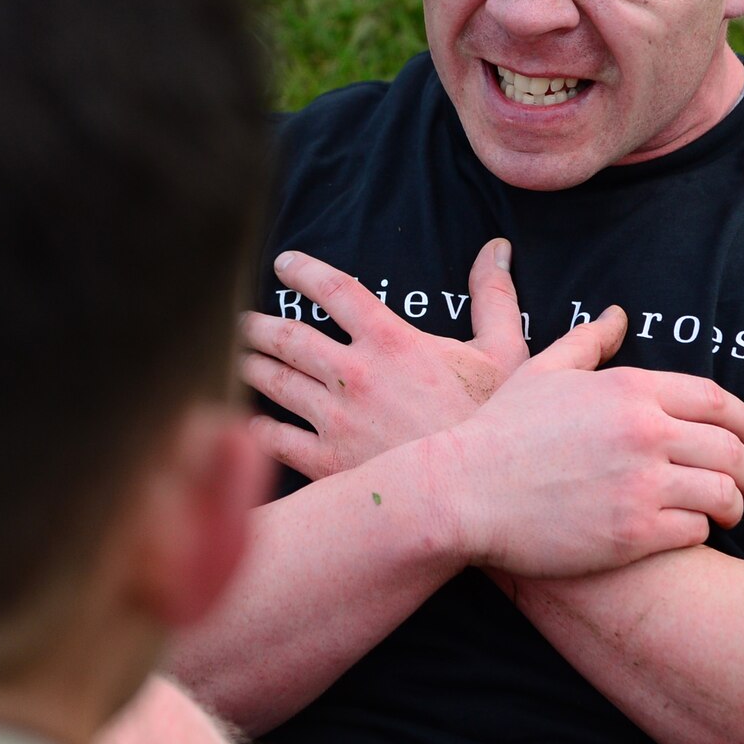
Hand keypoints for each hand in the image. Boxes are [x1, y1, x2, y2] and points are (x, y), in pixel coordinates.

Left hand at [242, 240, 527, 478]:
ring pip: (275, 382)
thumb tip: (497, 249)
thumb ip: (494, 297)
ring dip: (252, 366)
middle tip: (244, 321)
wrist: (476, 494)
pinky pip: (277, 439)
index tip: (284, 263)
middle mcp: (354, 374)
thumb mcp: (505, 351)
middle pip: (289, 337)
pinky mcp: (327, 463)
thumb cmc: (492, 422)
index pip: (334, 289)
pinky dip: (259, 426)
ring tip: (239, 358)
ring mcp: (336, 419)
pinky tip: (251, 421)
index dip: (304, 271)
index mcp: (390, 340)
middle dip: (259, 326)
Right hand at [438, 308, 743, 577]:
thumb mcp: (543, 372)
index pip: (715, 401)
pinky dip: (700, 532)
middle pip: (731, 449)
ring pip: (723, 493)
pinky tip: (690, 532)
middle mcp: (644, 433)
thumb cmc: (500, 432)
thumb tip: (619, 315)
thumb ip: (588, 342)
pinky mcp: (633, 533)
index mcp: (629, 389)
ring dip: (735, 504)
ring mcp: (641, 484)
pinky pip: (694, 532)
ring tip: (731, 512)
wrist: (463, 493)